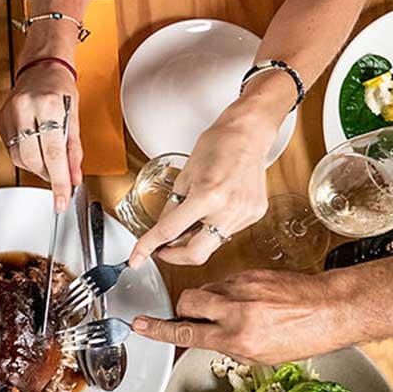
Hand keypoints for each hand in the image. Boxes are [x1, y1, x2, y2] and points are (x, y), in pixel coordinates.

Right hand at [0, 58, 80, 212]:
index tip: (61, 200)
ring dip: (36, 166)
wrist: (41, 67)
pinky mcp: (0, 120)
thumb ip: (74, 151)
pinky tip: (34, 146)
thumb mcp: (75, 116)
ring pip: (19, 158)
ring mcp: (10, 114)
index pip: (54, 155)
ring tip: (48, 158)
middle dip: (47, 174)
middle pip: (33, 160)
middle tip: (58, 176)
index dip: (58, 182)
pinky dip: (24, 155)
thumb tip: (74, 177)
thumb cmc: (60, 87)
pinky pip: (11, 150)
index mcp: (48, 106)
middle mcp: (26, 109)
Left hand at [129, 102, 277, 266]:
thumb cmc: (218, 144)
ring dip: (196, 238)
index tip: (137, 258)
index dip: (148, 247)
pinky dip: (213, 226)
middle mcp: (229, 210)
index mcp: (207, 196)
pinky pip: (227, 232)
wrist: (249, 133)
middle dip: (175, 256)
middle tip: (163, 248)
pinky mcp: (255, 215)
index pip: (169, 232)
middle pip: (196, 254)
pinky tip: (215, 208)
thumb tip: (163, 231)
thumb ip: (172, 208)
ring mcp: (245, 214)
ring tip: (194, 216)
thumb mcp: (185, 175)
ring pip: (212, 243)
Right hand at [131, 268, 349, 362]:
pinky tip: (248, 301)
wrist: (333, 307)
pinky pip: (226, 282)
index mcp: (238, 338)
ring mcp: (243, 288)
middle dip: (185, 310)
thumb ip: (230, 346)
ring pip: (206, 290)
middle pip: (187, 302)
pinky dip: (229, 292)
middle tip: (195, 318)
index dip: (159, 330)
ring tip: (232, 312)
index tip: (141, 325)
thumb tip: (209, 338)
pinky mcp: (251, 273)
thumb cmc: (306, 335)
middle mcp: (237, 310)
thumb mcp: (263, 356)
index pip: (186, 333)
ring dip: (209, 302)